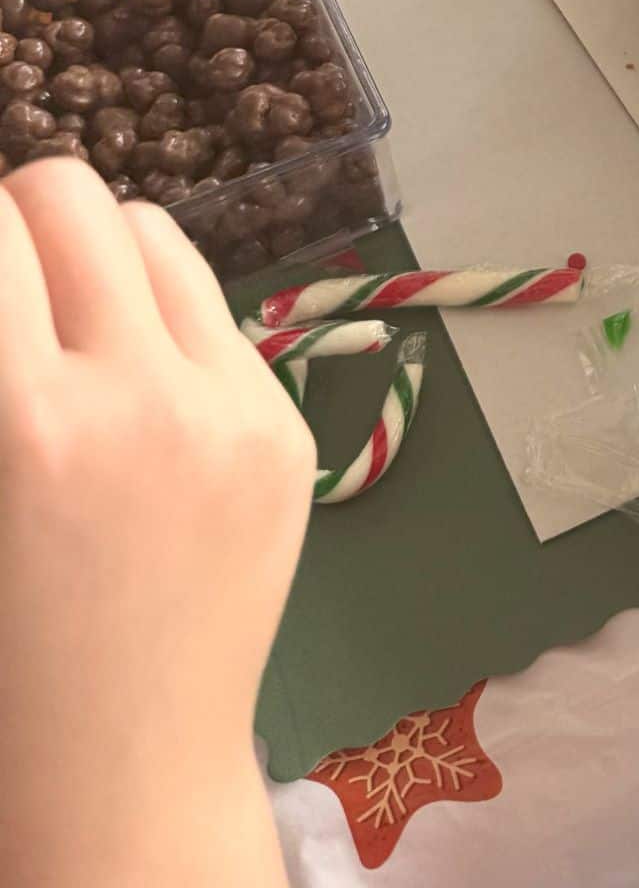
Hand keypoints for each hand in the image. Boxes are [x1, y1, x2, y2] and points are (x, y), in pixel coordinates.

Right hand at [0, 160, 308, 887]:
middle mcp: (148, 397)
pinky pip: (214, 317)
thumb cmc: (9, 649)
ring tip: (68, 314)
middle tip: (6, 276)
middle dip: (25, 217)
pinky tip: (135, 389)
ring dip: (101, 251)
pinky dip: (164, 323)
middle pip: (82, 200)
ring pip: (159, 237)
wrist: (126, 762)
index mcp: (35, 426)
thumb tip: (7, 281)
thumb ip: (1, 367)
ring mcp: (234, 407)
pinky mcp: (285, 428)